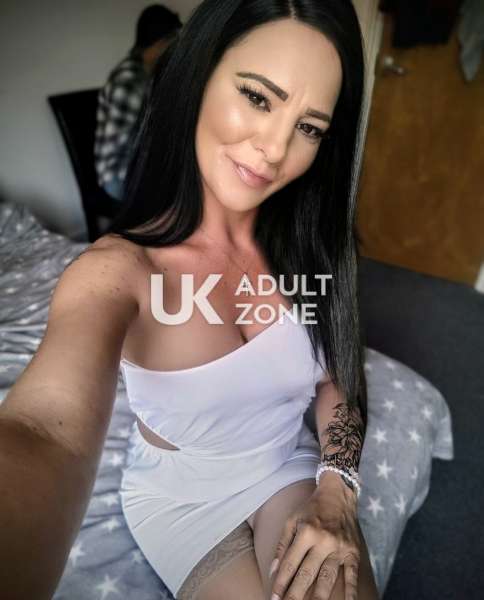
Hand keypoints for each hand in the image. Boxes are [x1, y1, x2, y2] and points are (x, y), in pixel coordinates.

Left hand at [269, 473, 360, 599]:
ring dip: (317, 599)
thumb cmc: (311, 508)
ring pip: (327, 580)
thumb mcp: (292, 520)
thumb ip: (282, 545)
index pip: (290, 564)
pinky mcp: (354, 552)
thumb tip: (273, 572)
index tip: (274, 599)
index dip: (280, 584)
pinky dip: (350, 593)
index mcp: (306, 532)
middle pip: (307, 575)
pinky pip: (352, 576)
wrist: (338, 494)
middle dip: (294, 595)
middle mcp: (324, 541)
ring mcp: (340, 548)